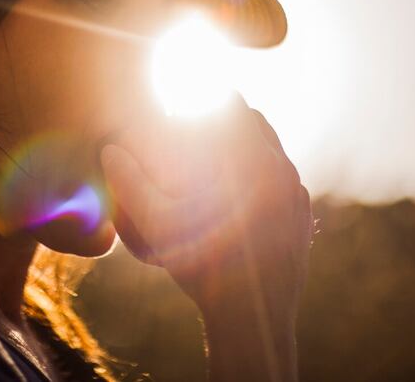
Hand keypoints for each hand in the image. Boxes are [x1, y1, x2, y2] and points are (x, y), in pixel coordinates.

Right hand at [100, 94, 312, 320]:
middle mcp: (281, 170)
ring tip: (219, 155)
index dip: (207, 93)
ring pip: (274, 149)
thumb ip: (130, 184)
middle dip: (228, 116)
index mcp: (251, 163)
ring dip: (248, 142)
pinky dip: (263, 172)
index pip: (232, 102)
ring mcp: (297, 194)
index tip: (189, 97)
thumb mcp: (157, 226)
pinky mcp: (304, 216)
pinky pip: (285, 178)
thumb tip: (109, 150)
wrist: (252, 320)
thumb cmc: (202, 270)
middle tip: (200, 124)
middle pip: (256, 121)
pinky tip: (241, 191)